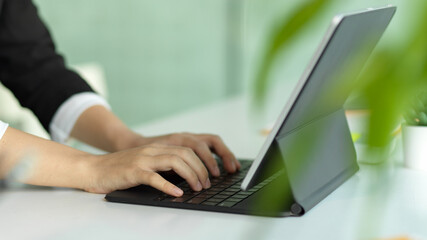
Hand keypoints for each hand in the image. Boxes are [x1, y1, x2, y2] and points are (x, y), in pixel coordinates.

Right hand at [86, 144, 212, 195]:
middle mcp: (151, 151)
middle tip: (206, 184)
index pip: (186, 150)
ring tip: (197, 188)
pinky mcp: (133, 172)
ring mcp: (142, 160)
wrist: (93, 168)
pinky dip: (168, 185)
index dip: (201, 162)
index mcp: (156, 148)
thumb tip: (184, 178)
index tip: (207, 177)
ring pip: (174, 162)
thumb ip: (161, 166)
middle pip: (185, 154)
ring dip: (190, 175)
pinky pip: (154, 177)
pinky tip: (177, 193)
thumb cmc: (119, 170)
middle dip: (200, 169)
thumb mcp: (144, 163)